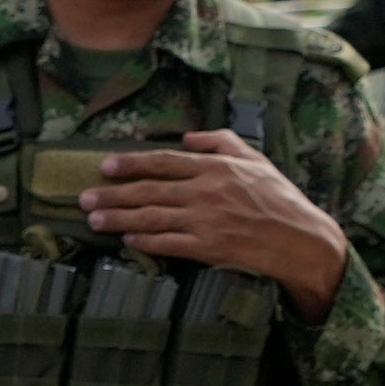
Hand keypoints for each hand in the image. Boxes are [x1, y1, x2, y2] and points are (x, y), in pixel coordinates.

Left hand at [80, 128, 347, 313]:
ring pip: (153, 217)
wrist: (301, 239)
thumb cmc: (279, 198)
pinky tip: (126, 240)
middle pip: (149, 190)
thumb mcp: (255, 159)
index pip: (163, 161)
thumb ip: (220, 142)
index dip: (130, 163)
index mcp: (216, 167)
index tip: (104, 166)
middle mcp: (207, 191)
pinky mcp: (210, 248)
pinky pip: (169, 244)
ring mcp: (207, 221)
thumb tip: (187, 137)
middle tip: (83, 198)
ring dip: (119, 219)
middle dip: (112, 194)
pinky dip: (145, 242)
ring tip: (93, 220)